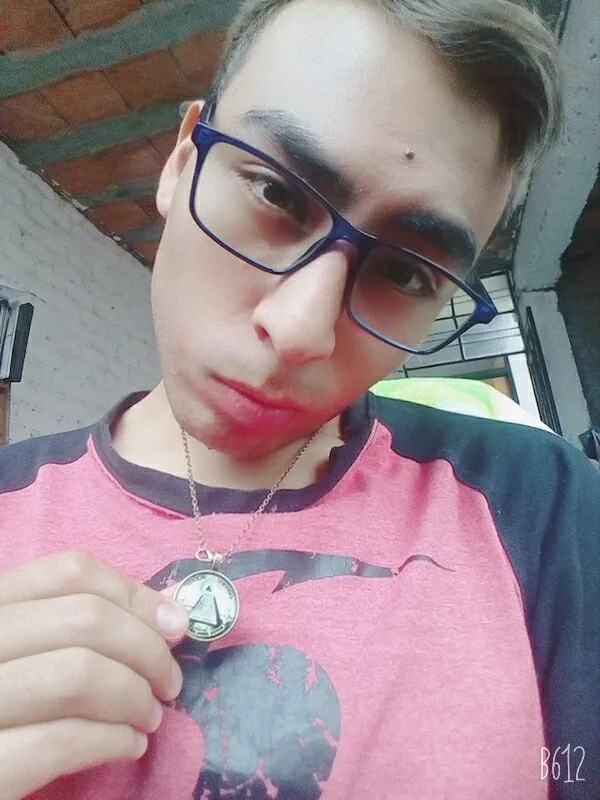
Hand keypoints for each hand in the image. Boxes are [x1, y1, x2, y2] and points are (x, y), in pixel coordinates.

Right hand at [0, 551, 188, 799]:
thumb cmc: (9, 701)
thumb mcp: (30, 650)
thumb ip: (86, 624)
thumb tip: (174, 610)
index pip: (69, 572)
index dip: (134, 594)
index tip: (174, 624)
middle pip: (85, 618)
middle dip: (147, 650)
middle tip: (169, 681)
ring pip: (79, 675)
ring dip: (135, 697)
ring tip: (150, 716)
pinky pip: (62, 741)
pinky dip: (113, 740)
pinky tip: (130, 745)